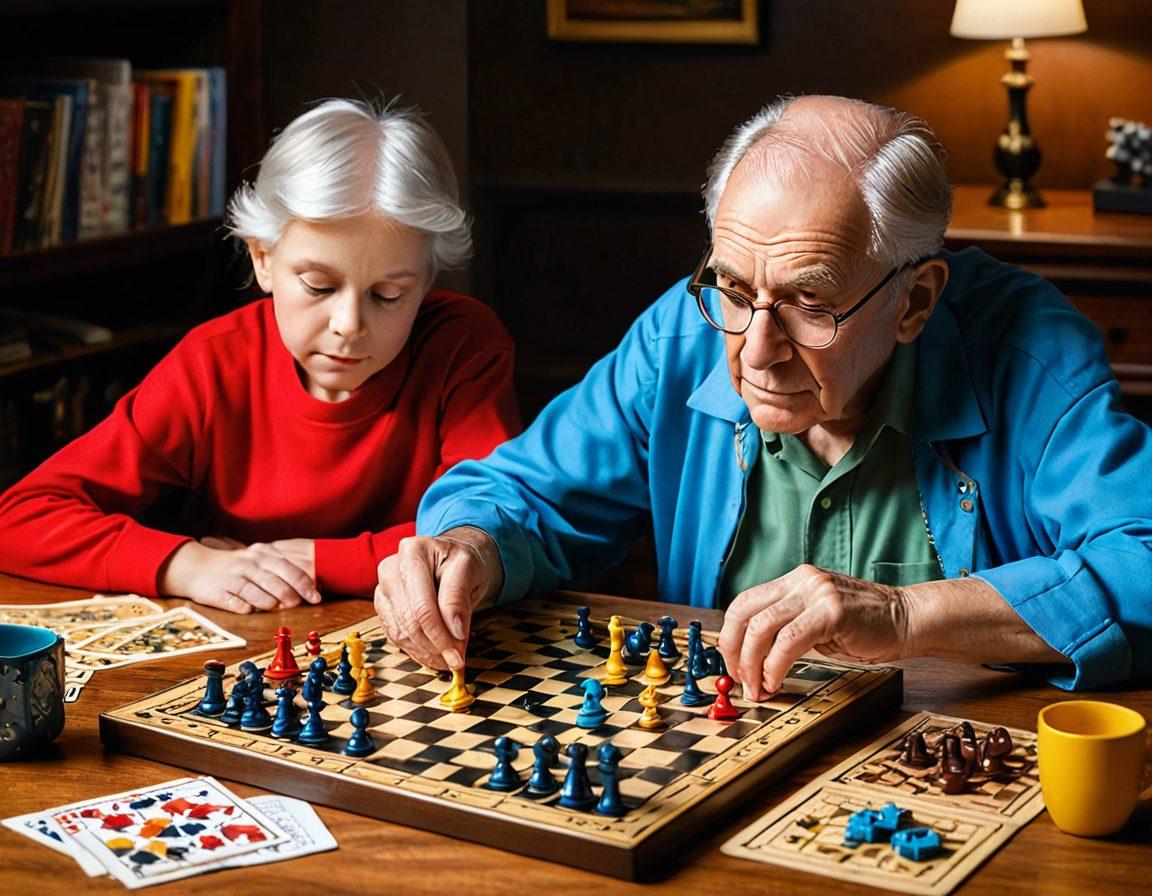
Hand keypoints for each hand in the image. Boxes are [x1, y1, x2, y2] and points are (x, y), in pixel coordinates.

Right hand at [159, 540, 321, 612]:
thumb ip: (280, 570)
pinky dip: (249, 609)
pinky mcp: (220, 593)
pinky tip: (251, 609)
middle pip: (277, 583)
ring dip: (272, 605)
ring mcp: (234, 578)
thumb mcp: (258, 560)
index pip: (290, 569)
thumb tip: (307, 587)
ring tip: (275, 607)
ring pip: (260, 596)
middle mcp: (249, 564)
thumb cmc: (236, 566)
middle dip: (292, 597)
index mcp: (262, 555)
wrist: (197, 566)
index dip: (306, 584)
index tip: (317, 597)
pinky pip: (240, 606)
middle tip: (298, 605)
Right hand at [374, 526, 501, 670]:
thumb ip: (458, 598)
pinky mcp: (383, 604)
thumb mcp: (469, 570)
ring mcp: (383, 587)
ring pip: (399, 632)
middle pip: (409, 621)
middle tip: (456, 661)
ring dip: (425, 652)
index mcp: (413, 552)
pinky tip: (432, 655)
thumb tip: (454, 632)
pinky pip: (395, 634)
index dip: (441, 636)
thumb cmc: (460, 560)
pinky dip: (415, 649)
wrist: (450, 557)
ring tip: (446, 660)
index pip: (423, 606)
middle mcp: (391, 568)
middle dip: (435, 647)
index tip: (458, 656)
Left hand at [718, 564, 909, 700]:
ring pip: (762, 627)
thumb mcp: (817, 618)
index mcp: (793, 580)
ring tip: (759, 687)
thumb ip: (787, 627)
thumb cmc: (864, 627)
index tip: (732, 666)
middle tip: (741, 682)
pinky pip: (789, 641)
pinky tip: (777, 681)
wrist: (908, 619)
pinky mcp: (831, 612)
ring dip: (752, 664)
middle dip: (734, 653)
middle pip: (746, 614)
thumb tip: (750, 656)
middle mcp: (801, 580)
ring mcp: (816, 593)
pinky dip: (775, 666)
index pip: (744, 604)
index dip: (729, 637)